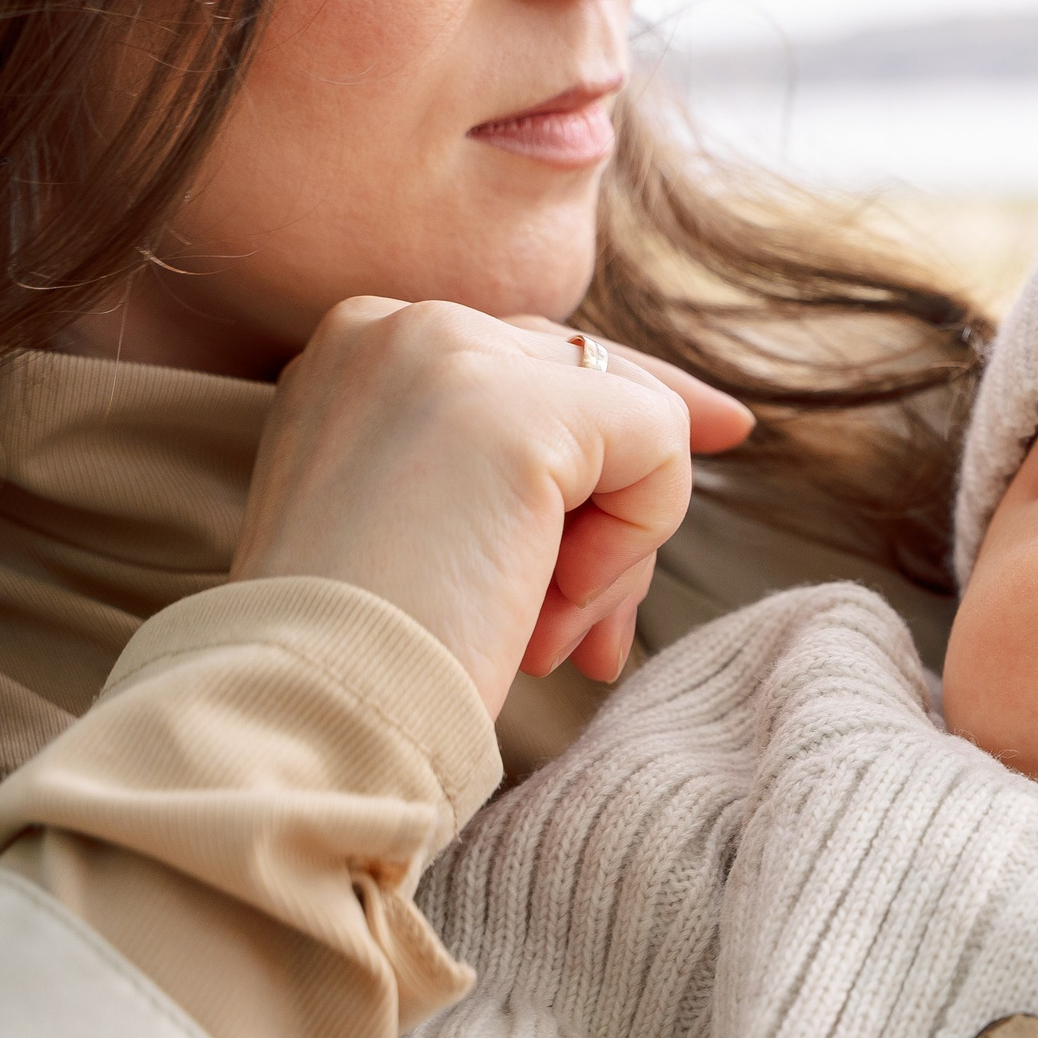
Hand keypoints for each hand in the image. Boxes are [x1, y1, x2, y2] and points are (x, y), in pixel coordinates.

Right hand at [234, 298, 755, 713]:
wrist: (307, 712)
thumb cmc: (365, 654)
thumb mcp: (434, 527)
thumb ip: (519, 465)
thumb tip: (680, 429)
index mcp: (359, 349)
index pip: (541, 352)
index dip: (629, 410)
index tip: (730, 429)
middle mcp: (398, 325)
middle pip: (596, 385)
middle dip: (621, 519)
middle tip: (589, 644)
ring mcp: (454, 353)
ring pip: (635, 420)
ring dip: (611, 556)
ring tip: (538, 642)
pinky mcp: (517, 412)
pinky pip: (659, 448)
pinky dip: (629, 548)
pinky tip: (547, 616)